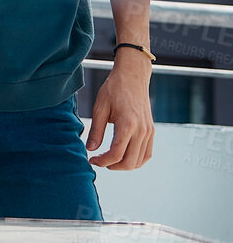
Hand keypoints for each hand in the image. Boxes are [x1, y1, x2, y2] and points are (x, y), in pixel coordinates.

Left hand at [86, 53, 154, 169]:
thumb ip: (96, 130)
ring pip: (139, 160)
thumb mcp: (100, 107)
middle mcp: (141, 130)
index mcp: (128, 124)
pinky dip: (137, 160)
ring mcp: (148, 131)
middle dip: (113, 166)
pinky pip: (147, 153)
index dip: (102, 161)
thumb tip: (90, 149)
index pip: (116, 154)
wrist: (132, 76)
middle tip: (99, 161)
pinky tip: (124, 157)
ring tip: (110, 160)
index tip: (92, 160)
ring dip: (124, 165)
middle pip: (129, 162)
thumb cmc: (114, 88)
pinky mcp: (151, 131)